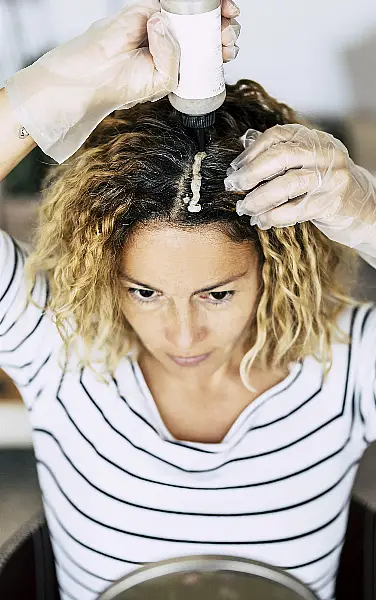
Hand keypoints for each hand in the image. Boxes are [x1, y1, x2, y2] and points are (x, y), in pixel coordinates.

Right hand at [5, 0, 239, 163]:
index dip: (220, 46)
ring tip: (225, 18)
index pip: (203, 52)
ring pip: (192, 12)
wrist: (95, 76)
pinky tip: (206, 6)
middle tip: (230, 34)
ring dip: (214, 11)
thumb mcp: (163, 80)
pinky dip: (189, 3)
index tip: (229, 47)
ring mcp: (159, 24)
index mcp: (176, 62)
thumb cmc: (124, 84)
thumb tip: (168, 24)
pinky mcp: (145, 9)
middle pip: (203, 29)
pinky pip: (171, 2)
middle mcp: (170, 42)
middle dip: (222, 28)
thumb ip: (175, 57)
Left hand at [224, 124, 375, 259]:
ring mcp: (332, 178)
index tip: (235, 167)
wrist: (362, 208)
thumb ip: (279, 154)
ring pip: (287, 185)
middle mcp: (326, 154)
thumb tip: (243, 147)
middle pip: (281, 157)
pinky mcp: (332, 203)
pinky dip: (273, 217)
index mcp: (315, 139)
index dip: (252, 151)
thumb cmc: (325, 185)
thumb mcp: (306, 163)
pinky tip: (261, 221)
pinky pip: (295, 210)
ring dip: (259, 199)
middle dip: (251, 173)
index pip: (278, 136)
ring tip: (246, 208)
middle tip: (234, 187)